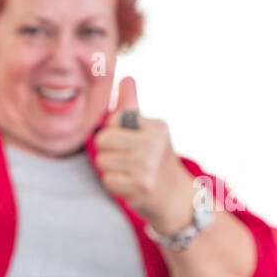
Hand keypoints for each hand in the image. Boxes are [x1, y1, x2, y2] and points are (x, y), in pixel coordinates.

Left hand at [91, 76, 193, 232]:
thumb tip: (126, 78)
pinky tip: (130, 185)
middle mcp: (154, 143)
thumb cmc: (155, 161)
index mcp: (157, 126)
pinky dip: (115, 184)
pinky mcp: (140, 187)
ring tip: (130, 173)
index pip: (113, 120)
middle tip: (126, 160)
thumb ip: (132, 108)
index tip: (131, 143)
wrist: (174, 198)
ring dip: (111, 169)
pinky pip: (107, 180)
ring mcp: (148, 166)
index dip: (114, 133)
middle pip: (102, 139)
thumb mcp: (148, 132)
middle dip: (108, 151)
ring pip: (102, 161)